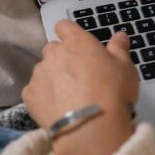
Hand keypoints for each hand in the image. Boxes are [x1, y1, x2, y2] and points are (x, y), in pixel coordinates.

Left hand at [22, 20, 139, 154]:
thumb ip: (119, 48)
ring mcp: (39, 74)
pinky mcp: (30, 96)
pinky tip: (58, 107)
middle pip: (53, 49)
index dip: (69, 34)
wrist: (91, 128)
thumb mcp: (125, 68)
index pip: (64, 26)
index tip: (77, 44)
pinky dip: (43, 96)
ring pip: (43, 70)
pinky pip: (34, 91)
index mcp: (77, 42)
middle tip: (79, 75)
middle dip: (62, 58)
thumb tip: (119, 36)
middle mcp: (54, 54)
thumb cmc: (112, 93)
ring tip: (69, 95)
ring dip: (52, 77)